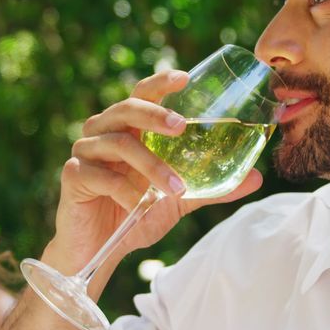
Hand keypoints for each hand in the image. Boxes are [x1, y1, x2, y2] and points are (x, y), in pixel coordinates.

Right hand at [46, 69, 263, 277]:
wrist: (98, 251)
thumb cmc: (133, 217)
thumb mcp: (177, 201)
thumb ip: (209, 187)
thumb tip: (257, 178)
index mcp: (127, 129)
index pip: (142, 95)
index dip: (160, 83)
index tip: (185, 78)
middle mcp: (103, 133)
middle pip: (126, 109)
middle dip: (155, 114)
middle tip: (181, 126)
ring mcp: (84, 152)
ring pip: (119, 143)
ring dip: (151, 165)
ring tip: (175, 188)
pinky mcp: (72, 175)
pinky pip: (100, 175)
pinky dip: (124, 190)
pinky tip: (137, 206)